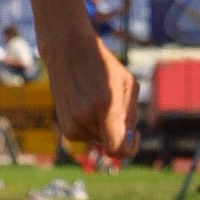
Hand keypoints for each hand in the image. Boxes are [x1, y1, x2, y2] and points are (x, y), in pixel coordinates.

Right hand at [46, 26, 138, 157]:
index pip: (116, 149)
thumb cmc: (103, 65)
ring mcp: (72, 123)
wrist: (68, 51)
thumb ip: (130, 114)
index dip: (129, 148)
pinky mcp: (65, 126)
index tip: (134, 136)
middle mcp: (85, 117)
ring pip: (99, 139)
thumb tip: (128, 140)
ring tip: (97, 99)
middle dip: (117, 130)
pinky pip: (87, 136)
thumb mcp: (127, 83)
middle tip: (115, 105)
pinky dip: (91, 125)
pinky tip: (87, 104)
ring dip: (103, 126)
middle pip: (110, 141)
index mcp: (105, 105)